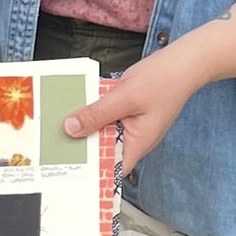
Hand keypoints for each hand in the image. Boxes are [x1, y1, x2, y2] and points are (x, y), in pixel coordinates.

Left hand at [60, 43, 206, 169]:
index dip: (90, 174)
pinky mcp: (127, 112)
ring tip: (57, 125)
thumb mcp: (124, 97)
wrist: (183, 61)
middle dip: (80, 146)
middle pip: (102, 149)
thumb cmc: (164, 80)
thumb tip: (70, 129)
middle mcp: (133, 139)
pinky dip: (94, 111)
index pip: (111, 170)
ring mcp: (131, 125)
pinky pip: (106, 116)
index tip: (66, 173)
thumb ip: (97, 113)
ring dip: (85, 126)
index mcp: (137, 144)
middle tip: (52, 146)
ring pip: (102, 131)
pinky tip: (77, 104)